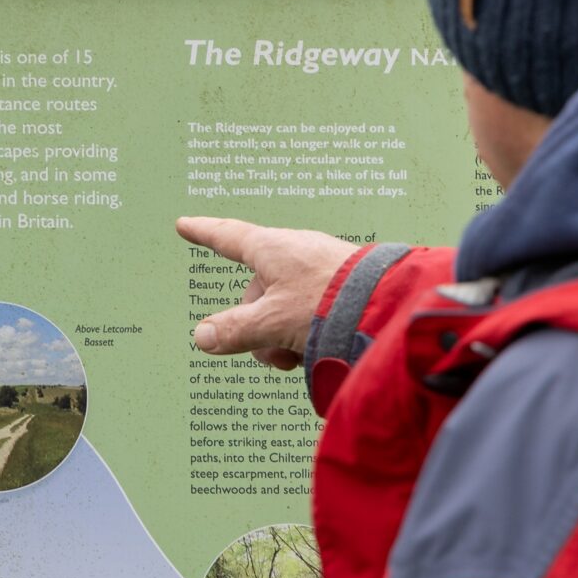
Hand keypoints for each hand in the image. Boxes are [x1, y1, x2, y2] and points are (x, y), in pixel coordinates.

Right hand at [175, 217, 360, 370]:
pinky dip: (307, 331)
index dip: (204, 233)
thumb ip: (235, 330)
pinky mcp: (342, 285)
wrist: (392, 307)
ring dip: (282, 335)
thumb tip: (203, 337)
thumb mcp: (272, 322)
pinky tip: (321, 347)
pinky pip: (309, 308)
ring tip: (301, 353)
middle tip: (273, 351)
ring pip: (282, 305)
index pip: (228, 238)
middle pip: (256, 292)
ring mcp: (320, 267)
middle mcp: (294, 252)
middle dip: (257, 326)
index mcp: (271, 248)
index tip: (186, 225)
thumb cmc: (330, 304)